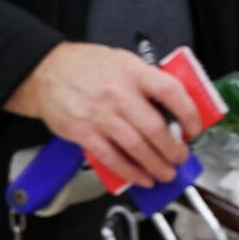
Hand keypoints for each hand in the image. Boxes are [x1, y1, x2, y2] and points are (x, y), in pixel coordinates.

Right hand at [4, 42, 203, 187]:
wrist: (44, 71)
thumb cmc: (87, 67)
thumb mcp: (124, 62)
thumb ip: (150, 82)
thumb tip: (178, 108)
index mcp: (133, 72)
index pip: (171, 92)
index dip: (189, 114)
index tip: (194, 129)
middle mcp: (117, 93)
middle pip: (155, 128)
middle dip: (174, 150)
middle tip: (181, 157)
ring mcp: (100, 114)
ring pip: (136, 147)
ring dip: (156, 165)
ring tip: (167, 173)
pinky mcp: (83, 132)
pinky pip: (112, 158)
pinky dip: (130, 172)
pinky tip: (142, 177)